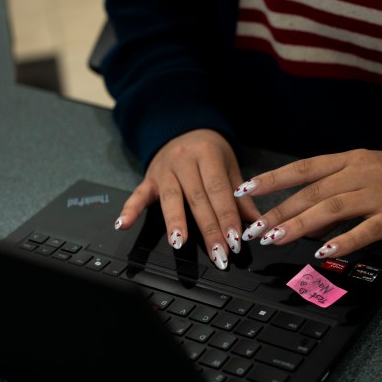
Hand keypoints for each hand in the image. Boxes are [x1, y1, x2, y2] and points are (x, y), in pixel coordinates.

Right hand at [113, 129, 260, 269]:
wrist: (183, 128)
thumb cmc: (209, 151)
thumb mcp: (230, 166)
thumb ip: (242, 197)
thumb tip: (259, 223)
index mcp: (208, 155)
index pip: (219, 191)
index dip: (227, 217)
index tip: (235, 241)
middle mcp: (184, 161)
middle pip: (197, 199)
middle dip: (208, 230)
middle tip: (218, 253)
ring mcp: (164, 170)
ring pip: (170, 199)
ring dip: (175, 223)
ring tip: (179, 243)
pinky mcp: (148, 178)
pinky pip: (137, 195)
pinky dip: (129, 209)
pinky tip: (123, 224)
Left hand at [233, 149, 381, 258]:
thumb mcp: (356, 176)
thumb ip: (326, 194)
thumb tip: (294, 220)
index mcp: (346, 160)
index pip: (303, 168)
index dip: (272, 179)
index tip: (245, 189)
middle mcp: (359, 173)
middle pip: (313, 192)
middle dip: (281, 211)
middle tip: (257, 229)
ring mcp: (377, 194)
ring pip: (333, 209)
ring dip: (302, 225)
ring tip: (277, 239)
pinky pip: (365, 230)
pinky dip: (343, 241)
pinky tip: (323, 252)